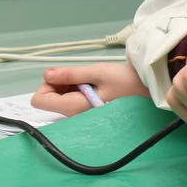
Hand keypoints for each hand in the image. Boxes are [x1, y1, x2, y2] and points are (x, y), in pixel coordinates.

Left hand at [31, 62, 148, 115]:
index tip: (65, 76)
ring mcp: (80, 113)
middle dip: (59, 83)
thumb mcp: (97, 72)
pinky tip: (93, 83)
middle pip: (48, 98)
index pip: (39, 99)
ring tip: (91, 80)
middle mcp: (74, 114)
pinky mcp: (86, 108)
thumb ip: (70, 74)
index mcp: (75, 107)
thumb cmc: (127, 81)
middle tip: (82, 77)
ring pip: (59, 97)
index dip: (48, 83)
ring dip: (69, 84)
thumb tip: (47, 74)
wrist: (147, 87)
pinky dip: (76, 87)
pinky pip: (70, 97)